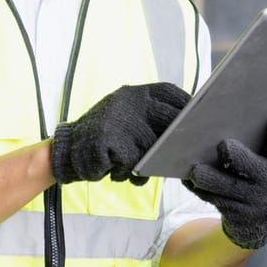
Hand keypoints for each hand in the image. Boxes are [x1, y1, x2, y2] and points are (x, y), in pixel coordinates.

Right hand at [51, 82, 189, 185]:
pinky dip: (128, 173)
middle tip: (177, 155)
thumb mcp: (126, 118)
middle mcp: (128, 101)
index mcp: (134, 94)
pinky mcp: (110, 138)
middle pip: (169, 120)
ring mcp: (120, 119)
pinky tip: (116, 172)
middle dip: (175, 141)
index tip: (200, 119)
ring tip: (133, 169)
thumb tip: (188, 129)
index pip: (169, 92)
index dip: (186, 105)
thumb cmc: (105, 139)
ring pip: (152, 148)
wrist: (67, 151)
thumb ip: (150, 119)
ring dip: (146, 165)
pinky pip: (134, 163)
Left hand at [186, 110, 266, 249]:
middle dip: (236, 156)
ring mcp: (255, 203)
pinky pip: (214, 200)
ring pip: (227, 187)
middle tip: (224, 145)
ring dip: (209, 178)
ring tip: (195, 171)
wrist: (260, 225)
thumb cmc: (260, 180)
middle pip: (250, 166)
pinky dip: (199, 189)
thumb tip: (224, 121)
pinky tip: (188, 180)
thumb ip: (259, 145)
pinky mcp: (237, 216)